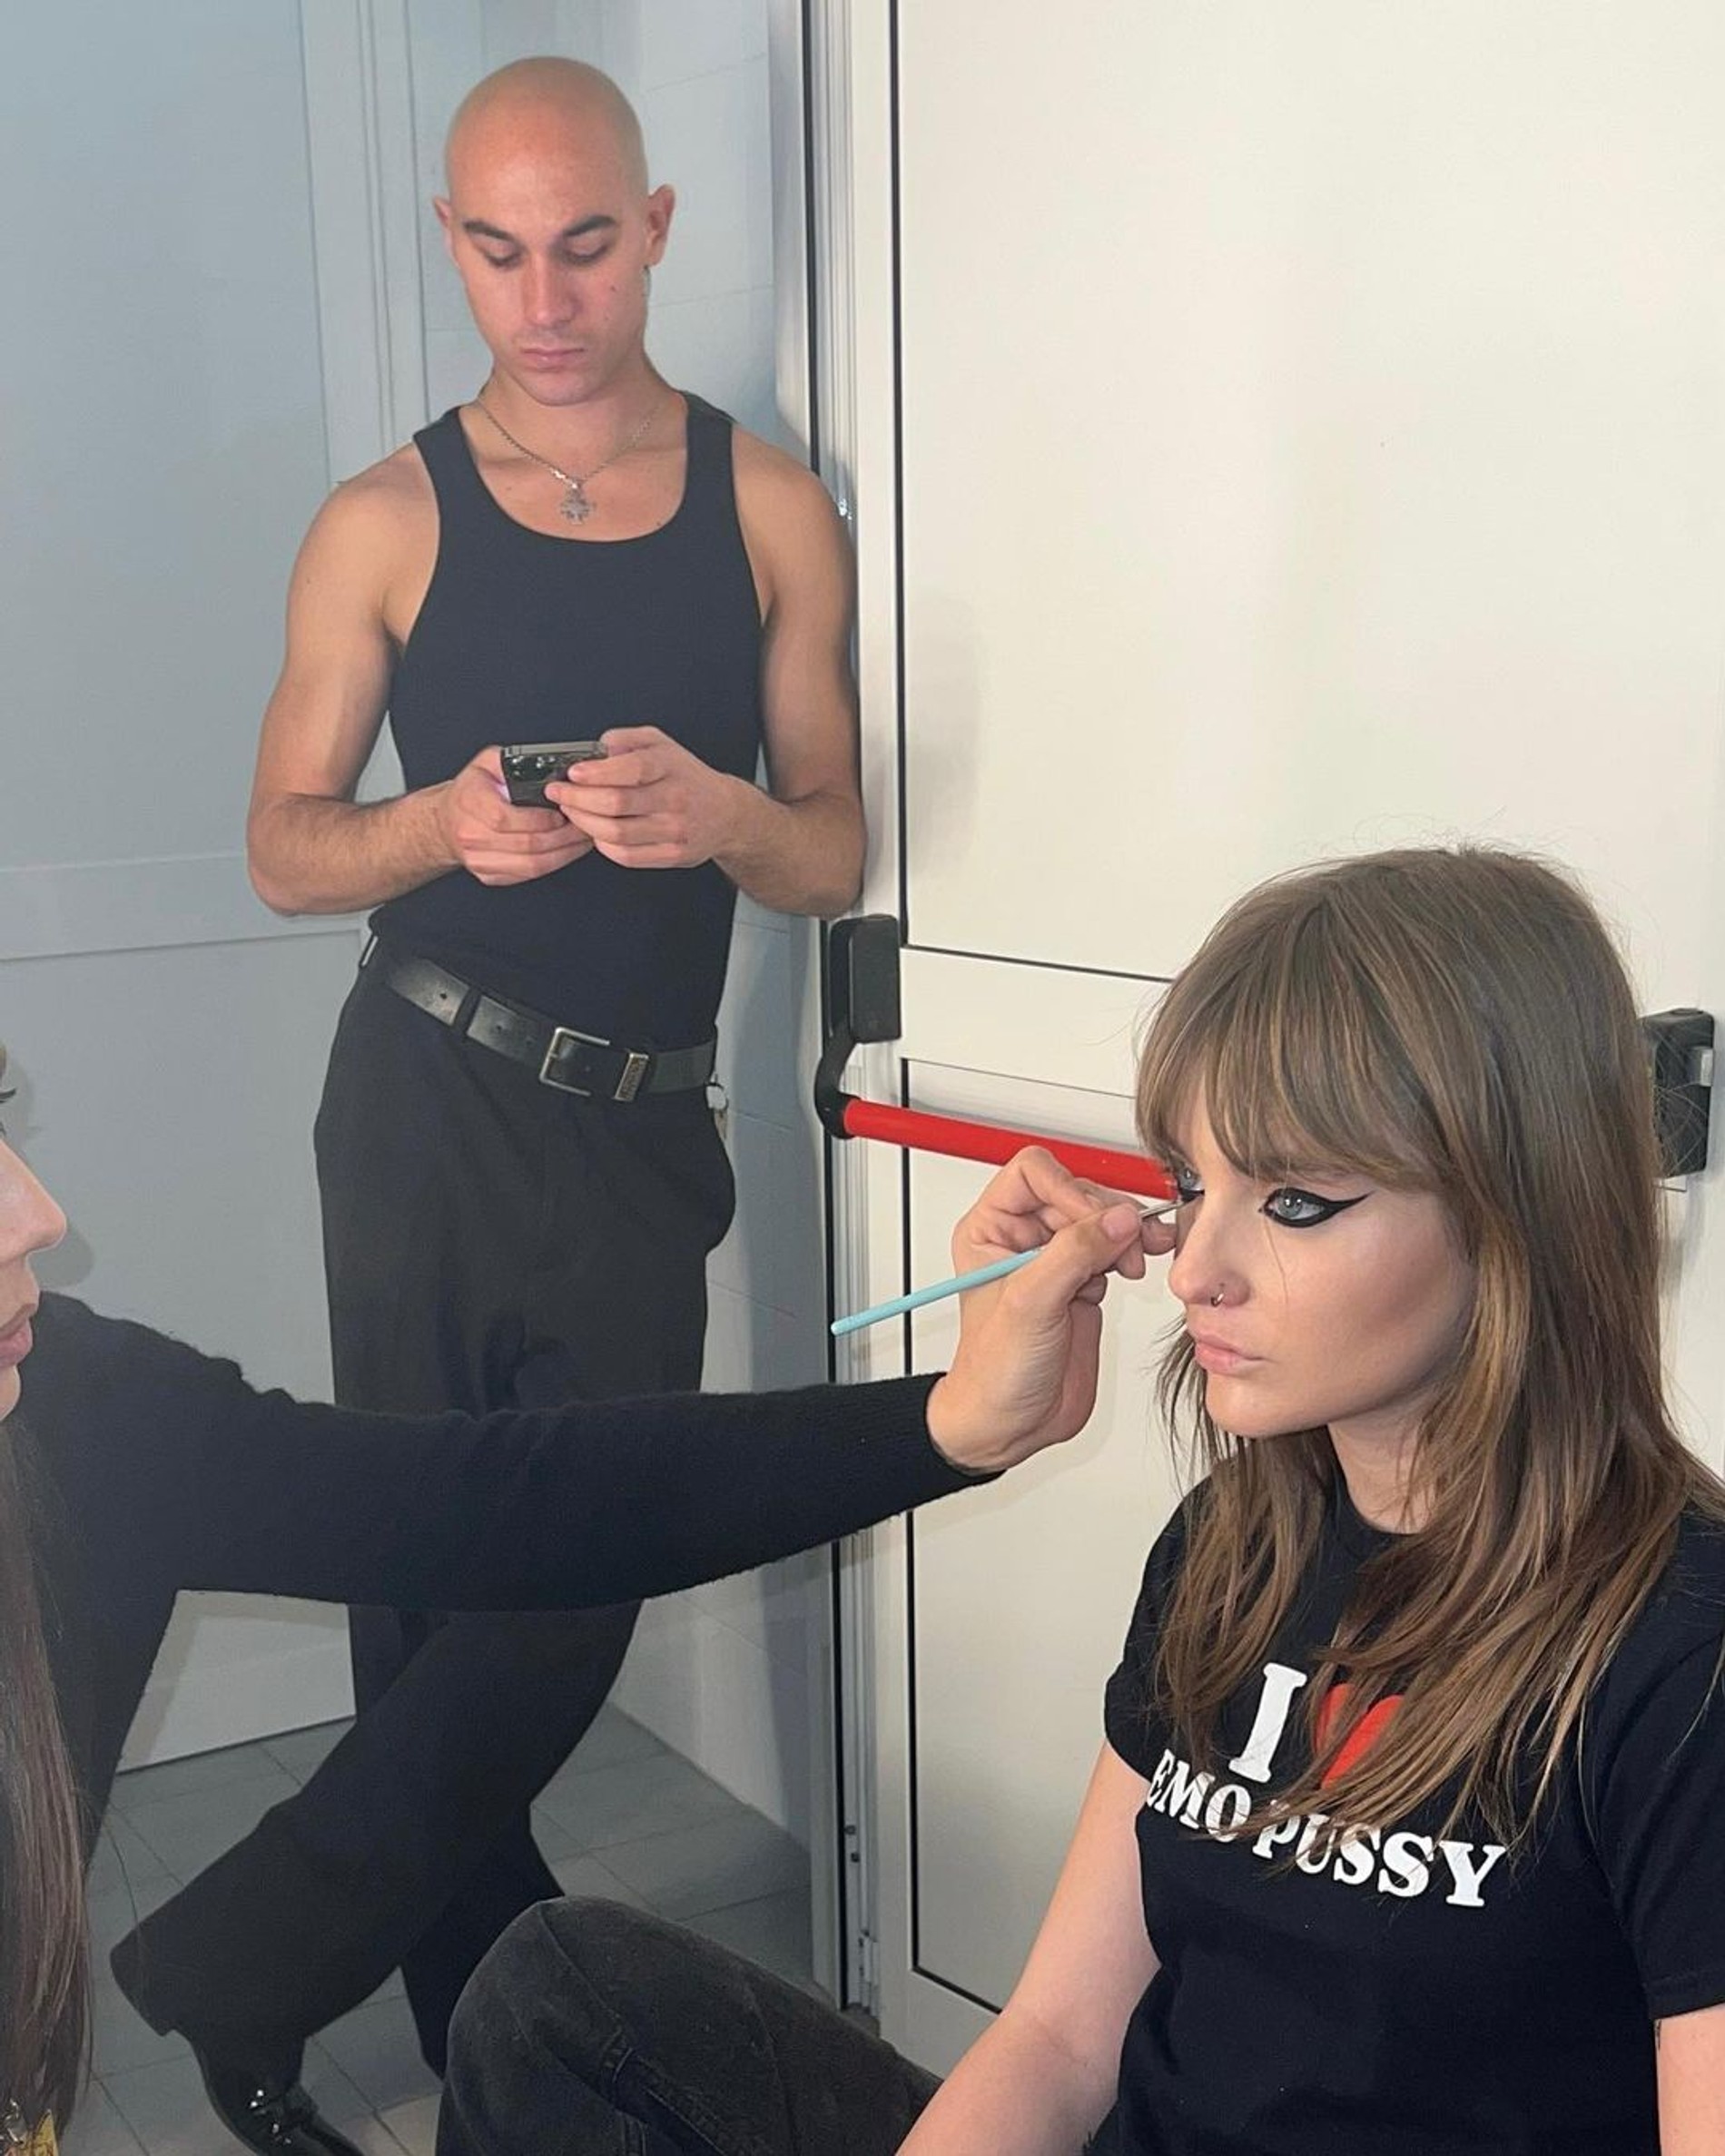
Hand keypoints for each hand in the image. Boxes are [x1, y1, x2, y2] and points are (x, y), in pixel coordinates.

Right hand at [438, 748, 596, 885]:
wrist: (445, 821)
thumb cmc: (471, 791)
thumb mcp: (487, 763)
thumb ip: (512, 761)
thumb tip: (544, 764)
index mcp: (470, 802)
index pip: (507, 818)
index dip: (541, 819)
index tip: (563, 813)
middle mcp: (471, 835)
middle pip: (527, 845)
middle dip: (564, 837)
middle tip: (584, 826)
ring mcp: (479, 860)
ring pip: (532, 865)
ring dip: (564, 854)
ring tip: (581, 840)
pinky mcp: (490, 876)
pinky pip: (528, 876)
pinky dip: (553, 864)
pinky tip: (566, 851)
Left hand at [546, 726, 745, 868]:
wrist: (726, 813)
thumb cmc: (686, 777)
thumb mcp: (660, 744)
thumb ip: (625, 739)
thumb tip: (596, 749)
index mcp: (669, 766)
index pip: (630, 769)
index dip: (596, 773)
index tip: (573, 774)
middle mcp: (674, 798)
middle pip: (616, 804)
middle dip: (578, 800)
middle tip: (560, 794)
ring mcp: (674, 830)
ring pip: (616, 833)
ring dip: (585, 823)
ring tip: (573, 812)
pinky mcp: (672, 854)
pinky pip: (626, 856)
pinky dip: (603, 845)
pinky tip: (596, 833)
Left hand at [924, 1148, 1175, 1475]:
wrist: (1010, 1425)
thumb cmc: (993, 1371)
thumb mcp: (1030, 1305)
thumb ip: (1074, 1254)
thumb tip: (1118, 1218)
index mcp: (991, 1229)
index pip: (1034, 1174)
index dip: (1068, 1189)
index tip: (1094, 1221)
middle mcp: (1023, 1239)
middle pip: (1076, 1192)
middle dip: (1106, 1214)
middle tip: (1129, 1243)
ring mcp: (1056, 1261)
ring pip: (1101, 1219)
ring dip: (1126, 1231)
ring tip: (1141, 1255)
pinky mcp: (1084, 1283)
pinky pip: (1116, 1248)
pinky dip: (1133, 1252)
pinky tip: (1138, 1266)